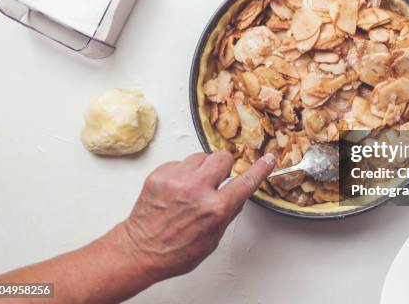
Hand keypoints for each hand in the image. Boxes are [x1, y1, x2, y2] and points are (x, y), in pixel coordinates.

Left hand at [120, 150, 274, 282]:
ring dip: (202, 168)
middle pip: (223, 157)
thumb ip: (228, 211)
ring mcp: (176, 180)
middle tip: (217, 179)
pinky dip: (182, 172)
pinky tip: (178, 189)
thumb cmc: (176, 251)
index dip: (260, 169)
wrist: (141, 251)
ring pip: (201, 156)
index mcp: (215, 209)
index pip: (245, 181)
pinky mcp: (160, 174)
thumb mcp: (213, 238)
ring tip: (193, 187)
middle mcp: (197, 190)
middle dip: (224, 167)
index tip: (267, 160)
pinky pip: (180, 162)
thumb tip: (239, 193)